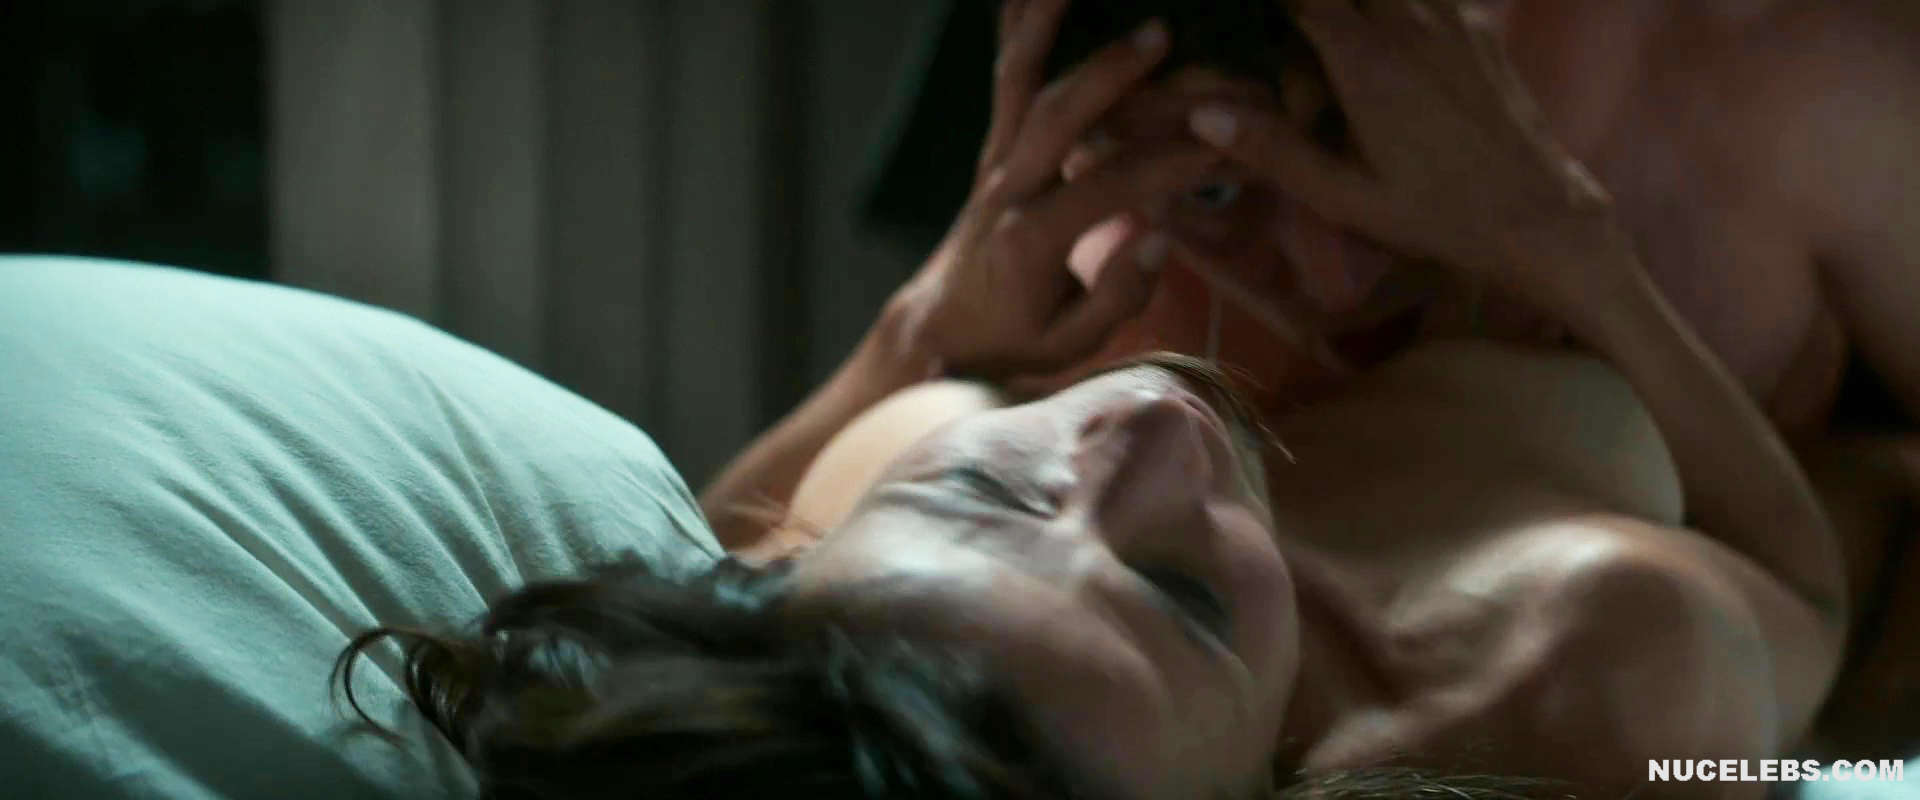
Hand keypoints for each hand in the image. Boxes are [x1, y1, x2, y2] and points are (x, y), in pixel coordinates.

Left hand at [886, 0, 1217, 379]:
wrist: (941, 328)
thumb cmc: (1014, 340)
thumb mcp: (1068, 345)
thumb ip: (1115, 297)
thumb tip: (1157, 239)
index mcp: (1030, 243)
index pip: (1108, 191)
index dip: (1167, 166)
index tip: (1223, 145)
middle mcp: (1006, 192)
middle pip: (1057, 119)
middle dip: (1109, 74)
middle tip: (1160, 35)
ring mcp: (995, 163)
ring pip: (1021, 86)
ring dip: (1047, 29)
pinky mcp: (993, 148)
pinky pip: (1007, 82)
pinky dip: (1018, 33)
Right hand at [1183, 0, 1632, 318]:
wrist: (1538, 214)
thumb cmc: (1433, 214)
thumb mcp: (1344, 196)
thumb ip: (1272, 150)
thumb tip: (1203, 113)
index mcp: (1365, 60)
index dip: (1274, 8)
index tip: (1245, 20)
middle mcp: (1409, 22)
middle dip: (1316, 7)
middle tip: (1299, 34)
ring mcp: (1452, 18)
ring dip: (1357, 10)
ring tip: (1340, 57)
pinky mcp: (1481, 28)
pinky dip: (1398, 11)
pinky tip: (1391, 51)